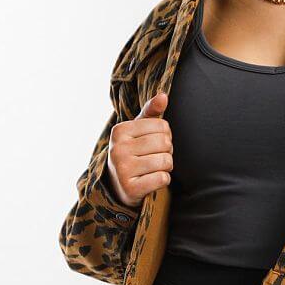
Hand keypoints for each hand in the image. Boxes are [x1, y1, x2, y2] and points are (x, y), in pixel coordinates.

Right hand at [105, 91, 173, 207]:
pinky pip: (163, 179)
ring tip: (154, 168)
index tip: (153, 143)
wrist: (118, 186)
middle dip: (167, 151)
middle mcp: (118, 149)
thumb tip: (164, 95)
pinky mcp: (131, 189)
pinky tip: (151, 180)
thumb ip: (151, 112)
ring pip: (166, 161)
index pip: (162, 126)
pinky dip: (163, 180)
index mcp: (119, 131)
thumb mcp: (138, 131)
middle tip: (155, 157)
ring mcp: (123, 170)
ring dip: (166, 166)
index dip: (165, 135)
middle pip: (165, 143)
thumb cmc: (133, 152)